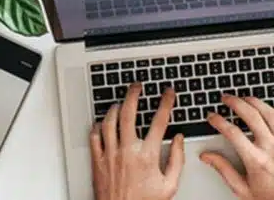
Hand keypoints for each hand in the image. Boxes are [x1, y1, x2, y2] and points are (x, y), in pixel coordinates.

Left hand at [91, 84, 184, 199]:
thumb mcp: (169, 186)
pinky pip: (95, 136)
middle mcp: (127, 151)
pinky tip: (103, 123)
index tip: (168, 94)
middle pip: (128, 113)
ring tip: (121, 102)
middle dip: (134, 95)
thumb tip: (179, 141)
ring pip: (109, 121)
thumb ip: (177, 160)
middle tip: (137, 86)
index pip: (159, 121)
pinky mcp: (97, 160)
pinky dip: (98, 126)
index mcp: (147, 156)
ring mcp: (110, 154)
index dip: (165, 103)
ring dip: (115, 108)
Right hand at [201, 95, 273, 199]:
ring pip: (270, 113)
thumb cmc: (273, 199)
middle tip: (226, 99)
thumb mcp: (243, 190)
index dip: (219, 121)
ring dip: (255, 102)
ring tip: (245, 98)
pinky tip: (272, 109)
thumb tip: (208, 157)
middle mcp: (272, 149)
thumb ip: (224, 170)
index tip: (213, 117)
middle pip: (251, 116)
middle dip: (235, 103)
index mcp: (257, 161)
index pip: (233, 133)